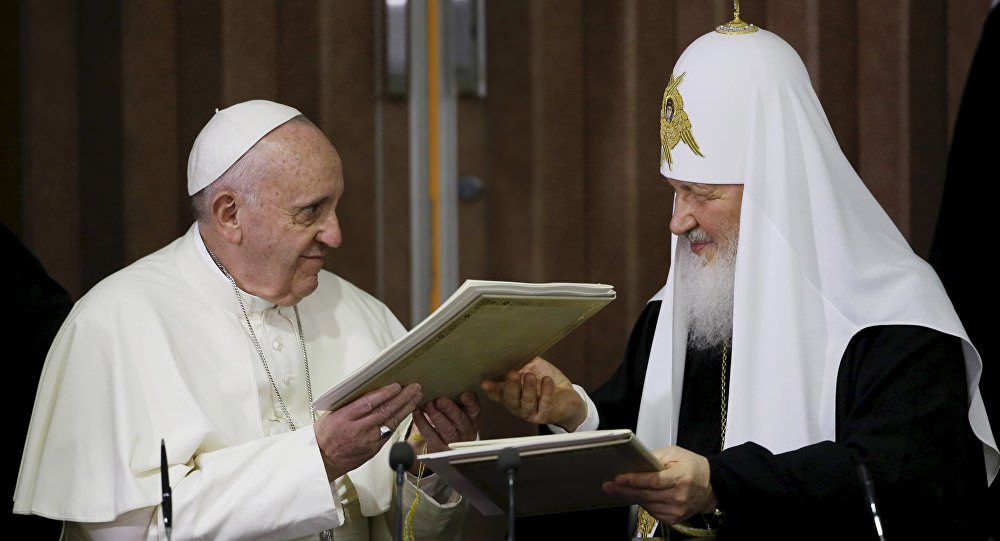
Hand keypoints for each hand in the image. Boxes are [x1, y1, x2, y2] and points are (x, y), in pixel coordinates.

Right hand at [314, 382, 422, 479]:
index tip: (396, 386)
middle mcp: (358, 430)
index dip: (385, 394)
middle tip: (414, 388)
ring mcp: (367, 441)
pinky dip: (399, 421)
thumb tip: (370, 391)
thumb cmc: (325, 436)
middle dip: (402, 398)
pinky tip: (407, 412)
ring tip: (416, 397)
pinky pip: (389, 432)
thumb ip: (351, 404)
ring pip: (391, 422)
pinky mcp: (374, 449)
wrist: (323, 460)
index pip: (368, 403)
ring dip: (406, 408)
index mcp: (345, 418)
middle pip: (384, 411)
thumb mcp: (333, 414)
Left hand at [408, 392, 480, 473]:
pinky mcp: (439, 447)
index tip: (464, 394)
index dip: (470, 402)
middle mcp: (465, 430)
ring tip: (428, 405)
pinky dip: (422, 423)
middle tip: (440, 400)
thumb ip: (452, 399)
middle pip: (460, 419)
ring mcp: (453, 441)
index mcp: (470, 417)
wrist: (442, 446)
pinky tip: (417, 413)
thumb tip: (441, 382)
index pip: (474, 409)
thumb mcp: (455, 410)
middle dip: (450, 409)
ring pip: (447, 429)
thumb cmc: (448, 421)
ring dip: (436, 416)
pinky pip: (431, 435)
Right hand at [480, 357, 585, 430]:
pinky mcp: (545, 415)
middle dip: (510, 386)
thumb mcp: (533, 368)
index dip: (490, 389)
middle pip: (510, 399)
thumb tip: (512, 350)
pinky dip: (546, 392)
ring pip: (526, 403)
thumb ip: (522, 362)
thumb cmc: (547, 382)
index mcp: (511, 395)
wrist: (568, 398)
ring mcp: (531, 412)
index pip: (497, 394)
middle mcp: (518, 406)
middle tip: (511, 373)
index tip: (485, 382)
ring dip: (528, 388)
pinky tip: (547, 381)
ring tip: (530, 375)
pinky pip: (545, 404)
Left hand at [602, 446, 716, 524]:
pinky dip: (643, 504)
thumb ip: (655, 456)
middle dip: (624, 490)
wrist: (712, 485)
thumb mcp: (676, 453)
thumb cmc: (694, 467)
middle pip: (646, 495)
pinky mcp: (674, 518)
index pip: (652, 481)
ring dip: (632, 497)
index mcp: (680, 477)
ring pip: (647, 504)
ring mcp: (677, 509)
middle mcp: (679, 496)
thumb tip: (637, 461)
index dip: (633, 480)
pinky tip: (638, 496)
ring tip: (620, 489)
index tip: (618, 478)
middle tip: (609, 485)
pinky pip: (652, 512)